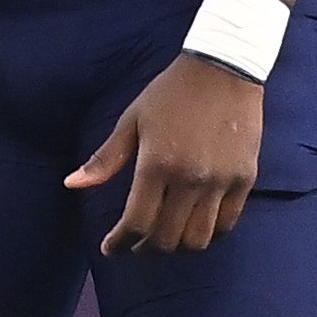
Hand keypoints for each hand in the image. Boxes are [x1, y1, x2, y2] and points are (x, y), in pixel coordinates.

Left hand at [70, 55, 265, 254]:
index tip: (111, 247)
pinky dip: (208, 234)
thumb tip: (72, 184)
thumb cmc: (172, 92)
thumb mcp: (132, 120)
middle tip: (136, 244)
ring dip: (177, 246)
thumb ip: (105, 159)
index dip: (119, 243)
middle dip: (145, 249)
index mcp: (157, 163)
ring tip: (166, 236)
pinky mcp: (244, 178)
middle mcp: (190, 178)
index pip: (136, 222)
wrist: (225, 67)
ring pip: (198, 240)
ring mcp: (221, 181)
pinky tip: (194, 225)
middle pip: (166, 239)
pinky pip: (226, 224)